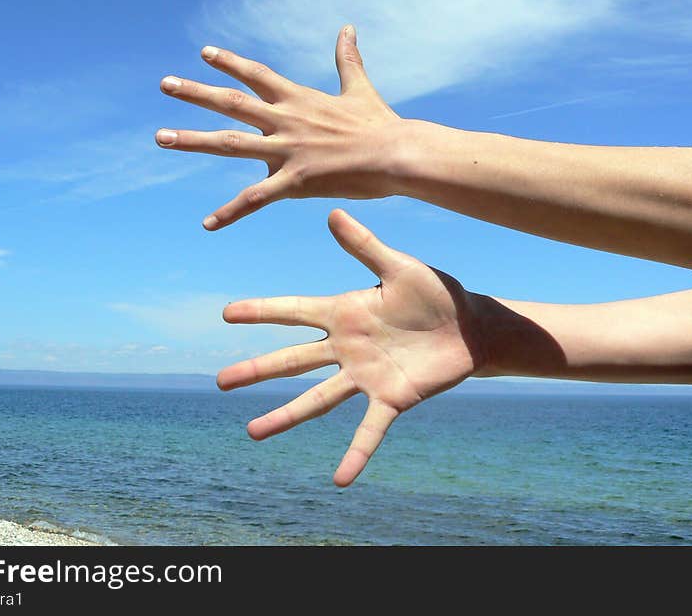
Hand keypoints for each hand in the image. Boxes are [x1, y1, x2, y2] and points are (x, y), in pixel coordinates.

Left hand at [156, 26, 403, 229]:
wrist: (397, 155)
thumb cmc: (381, 124)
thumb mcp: (359, 87)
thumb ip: (347, 59)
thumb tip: (348, 27)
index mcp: (299, 99)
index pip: (256, 75)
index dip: (229, 63)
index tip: (203, 53)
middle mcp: (286, 120)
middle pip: (231, 103)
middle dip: (195, 93)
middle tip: (164, 84)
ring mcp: (287, 151)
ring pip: (230, 145)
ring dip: (192, 141)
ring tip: (160, 138)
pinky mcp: (295, 182)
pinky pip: (255, 200)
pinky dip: (230, 212)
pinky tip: (208, 224)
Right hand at [217, 209, 486, 485]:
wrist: (470, 326)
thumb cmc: (435, 292)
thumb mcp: (398, 267)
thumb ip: (364, 246)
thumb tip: (333, 213)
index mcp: (345, 312)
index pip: (294, 310)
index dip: (261, 312)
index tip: (227, 313)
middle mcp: (346, 347)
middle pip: (293, 360)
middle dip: (257, 370)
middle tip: (221, 381)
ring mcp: (365, 376)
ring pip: (317, 399)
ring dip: (285, 416)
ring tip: (252, 432)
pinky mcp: (392, 398)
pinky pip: (369, 430)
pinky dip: (356, 454)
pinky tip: (340, 479)